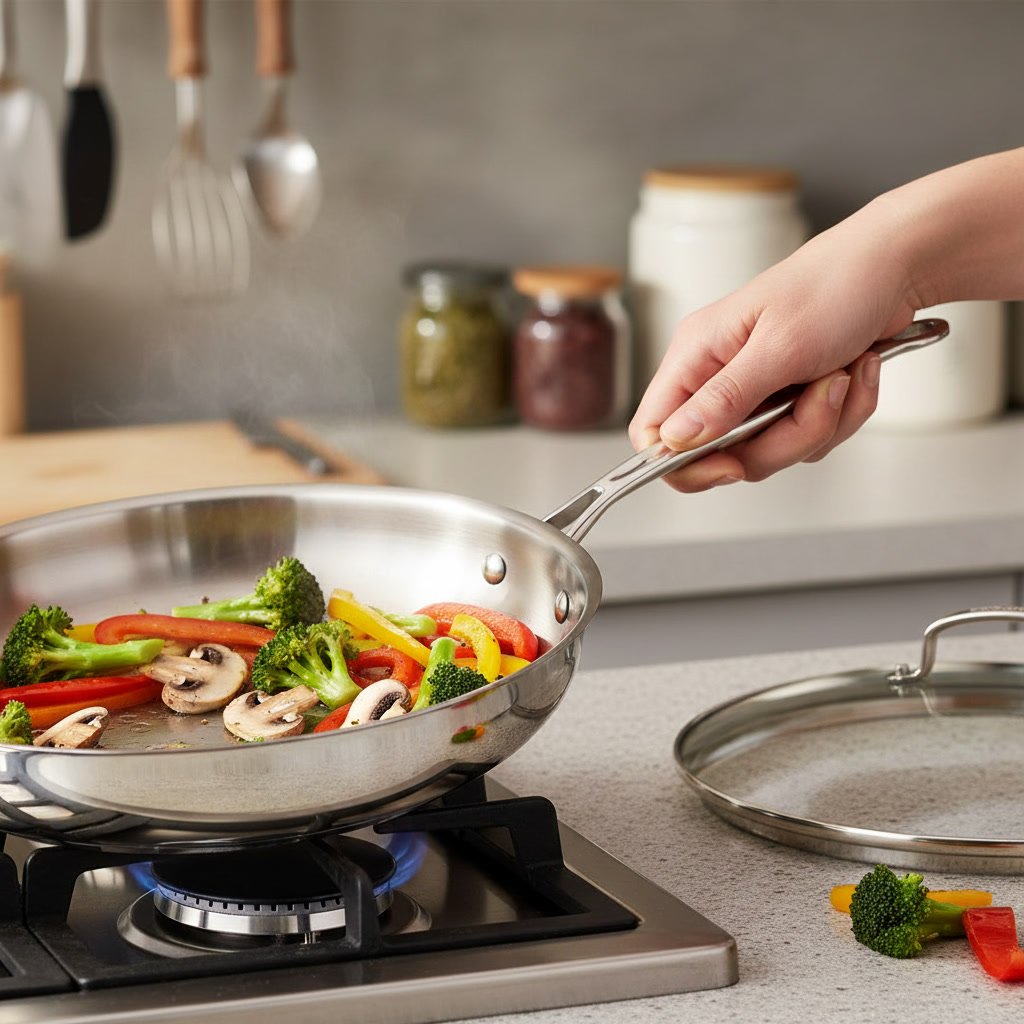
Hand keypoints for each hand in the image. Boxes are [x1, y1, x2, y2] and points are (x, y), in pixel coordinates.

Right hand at [628, 208, 920, 491]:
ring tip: (840, 376)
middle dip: (781, 440)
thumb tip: (675, 439)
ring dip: (820, 423)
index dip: (681, 462)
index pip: (653, 431)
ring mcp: (756, 393)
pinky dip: (842, 414)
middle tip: (815, 398)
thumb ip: (725, 398)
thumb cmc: (834, 285)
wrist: (895, 267)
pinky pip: (807, 438)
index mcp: (696, 356)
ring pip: (771, 451)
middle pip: (721, 454)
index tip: (730, 465)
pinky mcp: (790, 401)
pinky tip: (853, 374)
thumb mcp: (779, 346)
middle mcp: (718, 378)